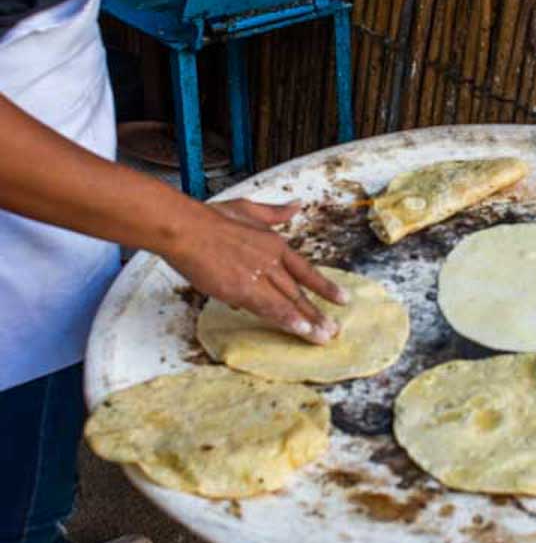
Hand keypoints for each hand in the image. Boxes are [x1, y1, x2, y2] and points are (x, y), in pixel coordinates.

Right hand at [162, 199, 347, 343]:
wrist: (186, 227)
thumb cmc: (210, 218)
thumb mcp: (248, 208)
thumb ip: (275, 212)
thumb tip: (297, 205)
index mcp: (275, 243)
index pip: (306, 270)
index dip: (325, 286)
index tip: (343, 299)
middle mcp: (272, 261)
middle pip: (299, 292)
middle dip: (318, 313)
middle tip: (334, 330)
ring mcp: (258, 275)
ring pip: (288, 303)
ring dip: (307, 321)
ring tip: (323, 337)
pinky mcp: (241, 288)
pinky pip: (268, 308)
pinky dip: (286, 320)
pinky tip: (299, 330)